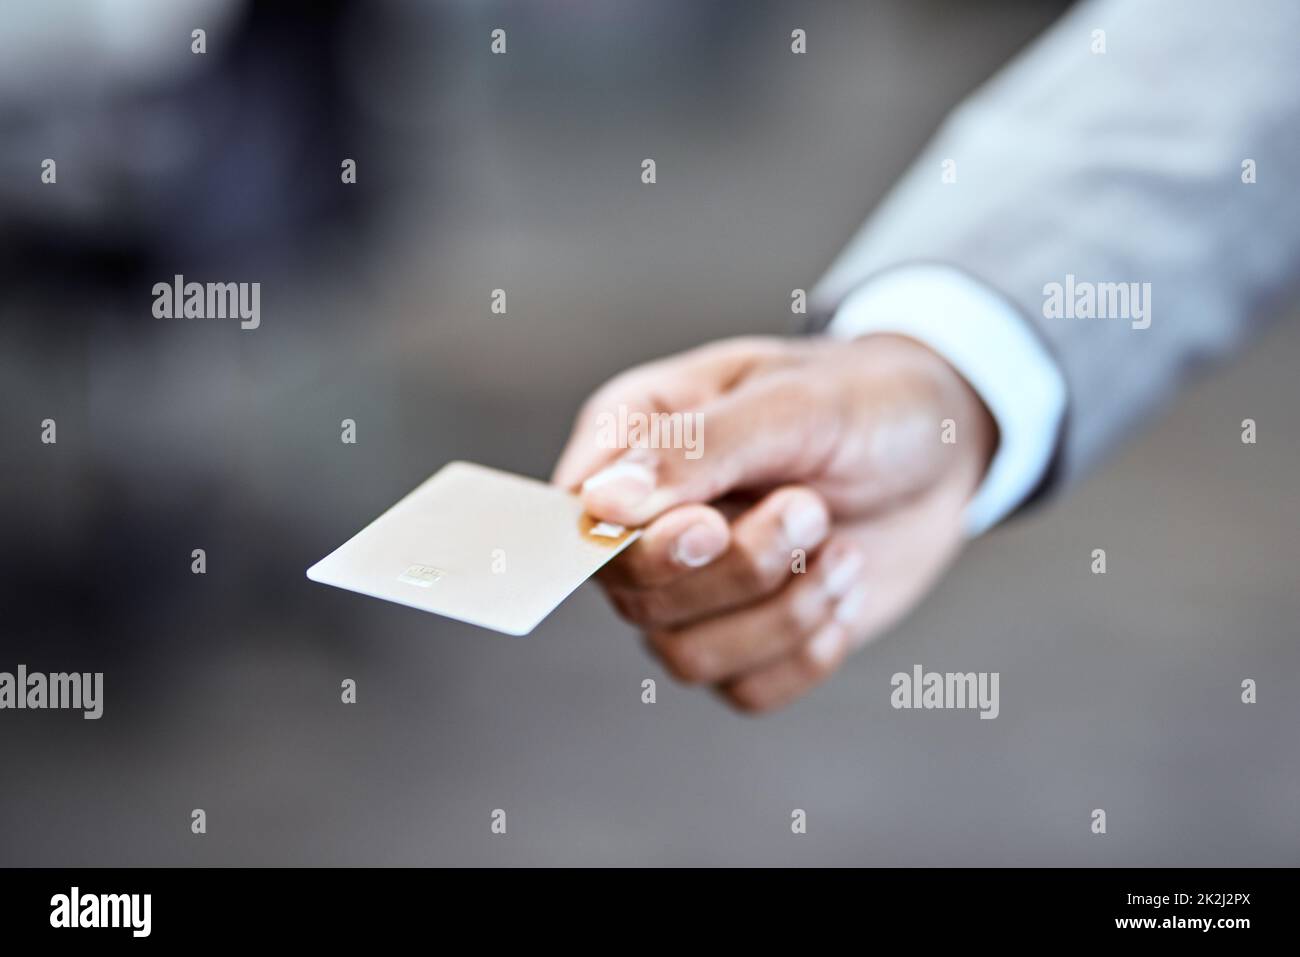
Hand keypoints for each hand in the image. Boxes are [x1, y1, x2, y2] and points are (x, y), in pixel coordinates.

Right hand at [552, 334, 996, 712]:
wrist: (942, 453)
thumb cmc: (864, 401)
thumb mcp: (794, 404)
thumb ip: (697, 448)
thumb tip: (600, 504)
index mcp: (634, 440)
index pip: (579, 519)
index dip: (636, 544)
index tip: (710, 527)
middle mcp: (648, 522)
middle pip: (635, 597)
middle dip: (740, 569)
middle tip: (810, 509)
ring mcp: (693, 589)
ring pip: (685, 657)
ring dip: (782, 613)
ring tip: (840, 549)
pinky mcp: (745, 640)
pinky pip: (745, 690)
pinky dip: (806, 652)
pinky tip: (842, 590)